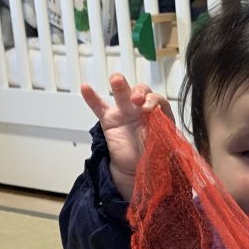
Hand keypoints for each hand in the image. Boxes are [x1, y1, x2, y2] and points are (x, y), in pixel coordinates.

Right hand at [81, 73, 173, 200]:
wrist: (135, 168)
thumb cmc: (151, 155)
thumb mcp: (162, 147)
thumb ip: (160, 137)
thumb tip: (156, 130)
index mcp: (159, 114)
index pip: (158, 100)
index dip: (154, 101)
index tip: (149, 109)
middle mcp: (142, 109)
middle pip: (141, 92)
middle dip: (139, 92)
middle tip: (136, 100)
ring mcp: (125, 112)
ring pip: (122, 94)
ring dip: (120, 85)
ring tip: (116, 80)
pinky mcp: (109, 119)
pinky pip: (99, 107)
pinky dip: (92, 98)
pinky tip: (85, 88)